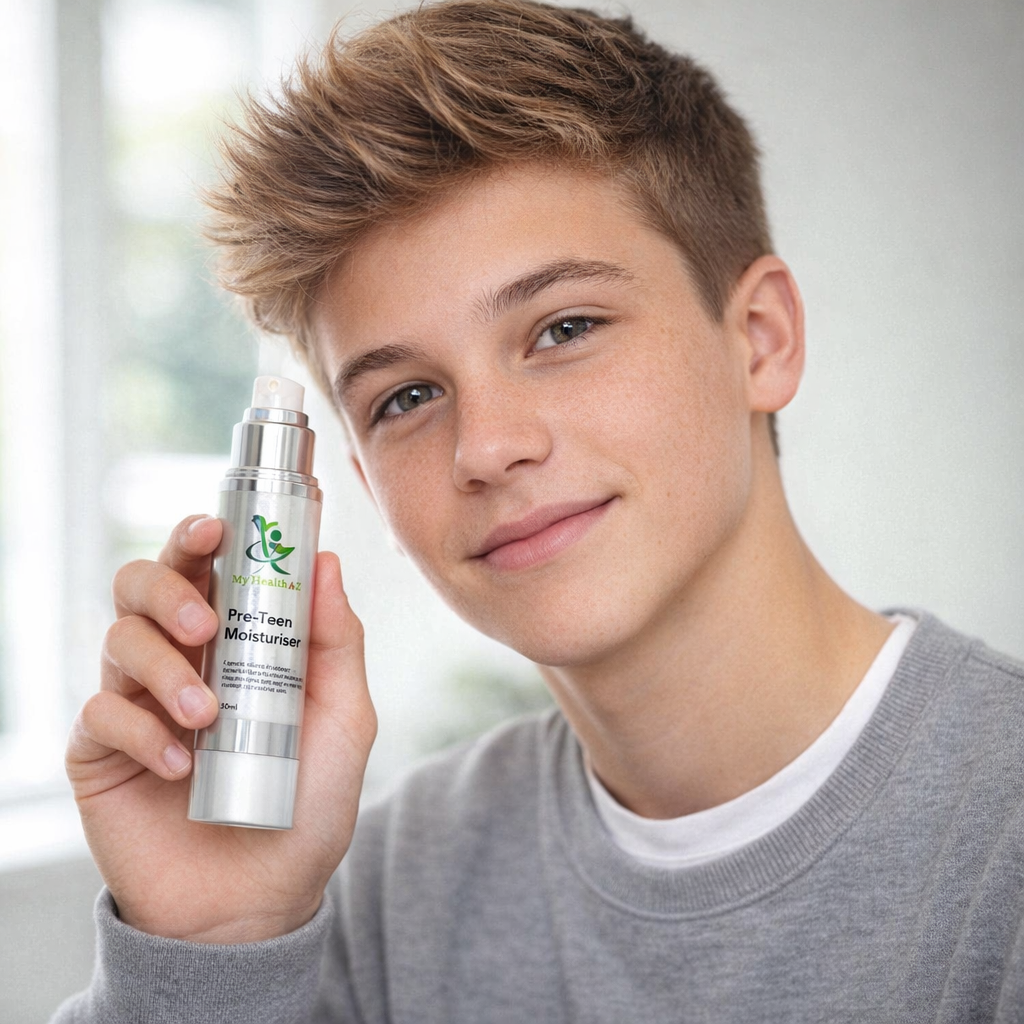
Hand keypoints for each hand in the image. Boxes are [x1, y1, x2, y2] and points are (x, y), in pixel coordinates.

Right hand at [66, 514, 375, 942]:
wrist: (258, 901)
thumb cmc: (306, 804)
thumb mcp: (344, 719)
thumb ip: (338, 642)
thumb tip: (327, 562)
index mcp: (234, 641)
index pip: (205, 568)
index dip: (201, 537)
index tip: (216, 526)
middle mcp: (179, 659)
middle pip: (144, 584)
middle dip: (170, 589)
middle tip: (205, 624)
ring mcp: (137, 702)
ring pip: (118, 639)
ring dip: (164, 668)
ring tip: (207, 716)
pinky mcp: (100, 752)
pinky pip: (101, 713)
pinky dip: (142, 731)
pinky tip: (180, 766)